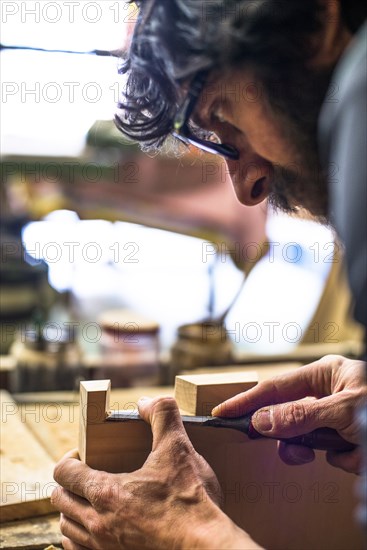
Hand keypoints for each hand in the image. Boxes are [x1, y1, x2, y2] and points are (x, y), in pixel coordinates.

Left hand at [51, 396, 259, 548]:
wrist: (205, 545)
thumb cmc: (190, 500)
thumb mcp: (178, 448)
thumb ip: (162, 416)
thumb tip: (145, 402)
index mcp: (105, 491)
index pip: (63, 472)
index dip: (70, 459)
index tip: (85, 455)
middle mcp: (97, 523)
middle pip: (59, 500)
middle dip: (69, 483)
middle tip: (88, 475)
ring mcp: (103, 547)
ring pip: (67, 528)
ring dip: (73, 511)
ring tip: (91, 501)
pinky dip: (80, 537)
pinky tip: (99, 529)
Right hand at [212, 355, 365, 473]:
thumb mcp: (344, 409)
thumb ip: (301, 415)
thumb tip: (262, 421)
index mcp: (326, 374)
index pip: (276, 386)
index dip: (248, 400)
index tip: (222, 412)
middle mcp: (329, 393)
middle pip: (288, 414)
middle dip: (292, 435)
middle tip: (294, 450)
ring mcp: (338, 417)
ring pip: (307, 439)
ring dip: (322, 450)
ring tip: (345, 450)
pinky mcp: (348, 439)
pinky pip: (330, 454)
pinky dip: (345, 459)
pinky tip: (360, 455)